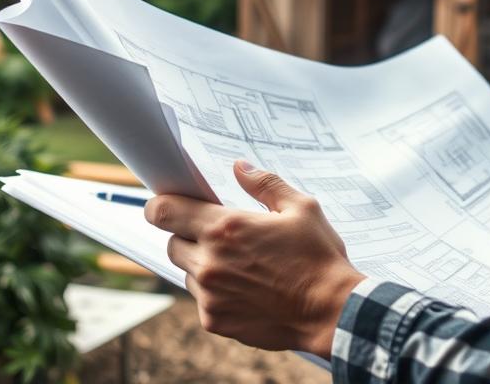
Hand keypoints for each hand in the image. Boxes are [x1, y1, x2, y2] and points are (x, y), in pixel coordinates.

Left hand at [144, 160, 365, 357]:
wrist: (329, 310)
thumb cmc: (318, 257)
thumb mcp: (301, 208)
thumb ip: (265, 184)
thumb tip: (239, 167)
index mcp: (226, 228)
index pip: (164, 211)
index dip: (159, 205)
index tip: (166, 204)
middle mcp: (209, 262)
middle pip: (172, 242)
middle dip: (190, 234)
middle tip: (222, 236)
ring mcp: (209, 295)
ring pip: (188, 271)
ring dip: (204, 264)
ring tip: (242, 264)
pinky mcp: (215, 320)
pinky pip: (202, 299)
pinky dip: (216, 291)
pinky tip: (247, 288)